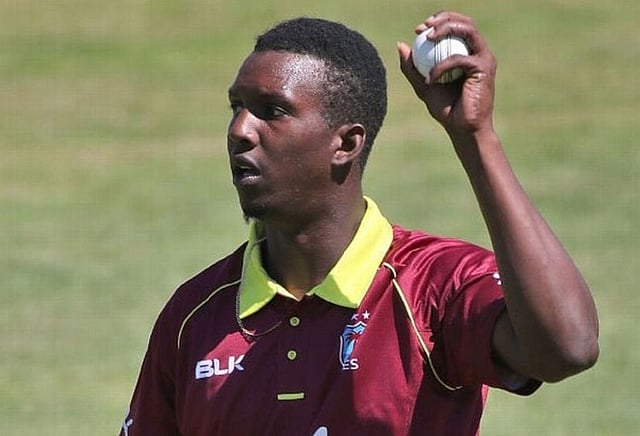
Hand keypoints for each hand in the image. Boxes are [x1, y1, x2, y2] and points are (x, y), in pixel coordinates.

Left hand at [398, 11, 496, 135]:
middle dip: (443, 18)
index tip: (418, 29)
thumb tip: (401, 44)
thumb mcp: (424, 86)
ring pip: (467, 30)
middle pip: (464, 21)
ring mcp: (483, 58)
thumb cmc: (447, 110)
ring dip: (445, 29)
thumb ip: (412, 67)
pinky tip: (430, 79)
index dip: (438, 21)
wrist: (462, 130)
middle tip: (423, 27)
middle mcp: (478, 52)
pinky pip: (459, 58)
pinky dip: (441, 66)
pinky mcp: (484, 68)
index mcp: (467, 52)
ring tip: (427, 38)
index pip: (456, 26)